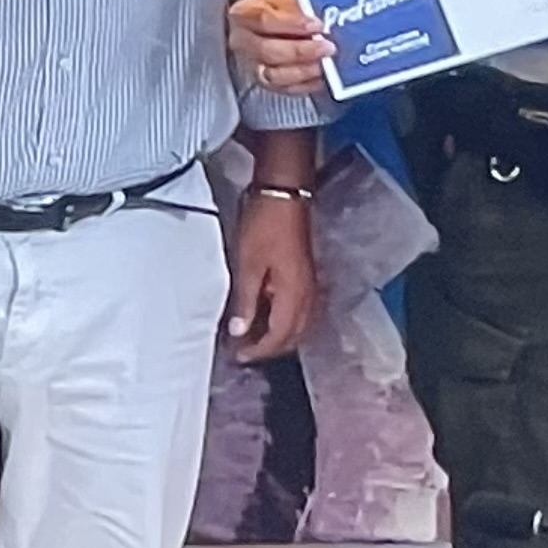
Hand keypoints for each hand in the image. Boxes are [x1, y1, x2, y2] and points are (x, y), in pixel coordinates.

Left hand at [223, 188, 319, 361]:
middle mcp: (307, 295)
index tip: (238, 354)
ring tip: (250, 335)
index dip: (259, 350)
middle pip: (292, 335)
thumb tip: (240, 331)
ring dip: (277, 334)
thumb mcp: (248, 265)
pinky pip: (298, 309)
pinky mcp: (305, 275)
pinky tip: (264, 314)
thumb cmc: (264, 224)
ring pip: (297, 324)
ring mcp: (309, 285)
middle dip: (269, 347)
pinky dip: (283, 319)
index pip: (279, 337)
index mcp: (294, 295)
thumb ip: (245, 302)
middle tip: (243, 349)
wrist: (283, 193)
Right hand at [230, 0, 332, 93]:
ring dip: (302, 71)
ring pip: (273, 75)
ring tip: (324, 65)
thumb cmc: (283, 1)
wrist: (277, 16)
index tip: (318, 25)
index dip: (293, 24)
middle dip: (301, 51)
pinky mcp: (266, 82)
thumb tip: (326, 9)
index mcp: (243, 15)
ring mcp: (252, 64)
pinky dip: (305, 85)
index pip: (263, 20)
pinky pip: (284, 89)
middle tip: (327, 47)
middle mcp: (242, 42)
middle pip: (268, 51)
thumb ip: (302, 0)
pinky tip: (321, 77)